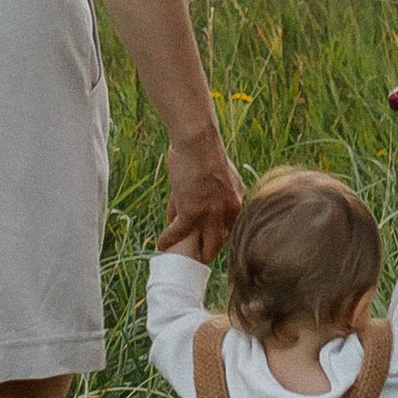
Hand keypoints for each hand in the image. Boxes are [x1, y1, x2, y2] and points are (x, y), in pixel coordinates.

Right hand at [159, 123, 244, 258]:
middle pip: (219, 241)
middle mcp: (228, 210)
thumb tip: (180, 211)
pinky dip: (169, 239)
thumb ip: (204, 194)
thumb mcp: (213, 175)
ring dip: (189, 250)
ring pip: (202, 243)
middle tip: (194, 255)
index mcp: (236, 200)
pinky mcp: (192, 212)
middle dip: (207, 251)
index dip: (215, 235)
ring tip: (176, 253)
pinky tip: (161, 245)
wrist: (198, 141)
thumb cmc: (202, 151)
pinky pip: (179, 233)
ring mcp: (211, 213)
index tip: (205, 240)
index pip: (229, 227)